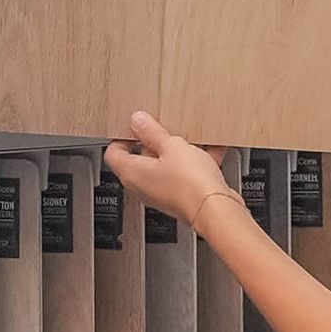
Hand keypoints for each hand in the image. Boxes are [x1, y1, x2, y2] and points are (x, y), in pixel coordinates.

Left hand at [103, 111, 231, 227]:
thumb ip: (152, 132)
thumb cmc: (190, 185)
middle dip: (154, 142)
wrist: (216, 209)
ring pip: (164, 166)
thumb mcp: (171, 146)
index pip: (113, 153)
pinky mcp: (180, 197)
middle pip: (140, 159)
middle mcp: (142, 186)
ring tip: (191, 139)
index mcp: (131, 173)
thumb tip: (138, 122)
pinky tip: (209, 149)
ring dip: (177, 152)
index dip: (122, 137)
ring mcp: (162, 193)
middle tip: (165, 129)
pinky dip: (195, 162)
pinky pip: (184, 174)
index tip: (136, 126)